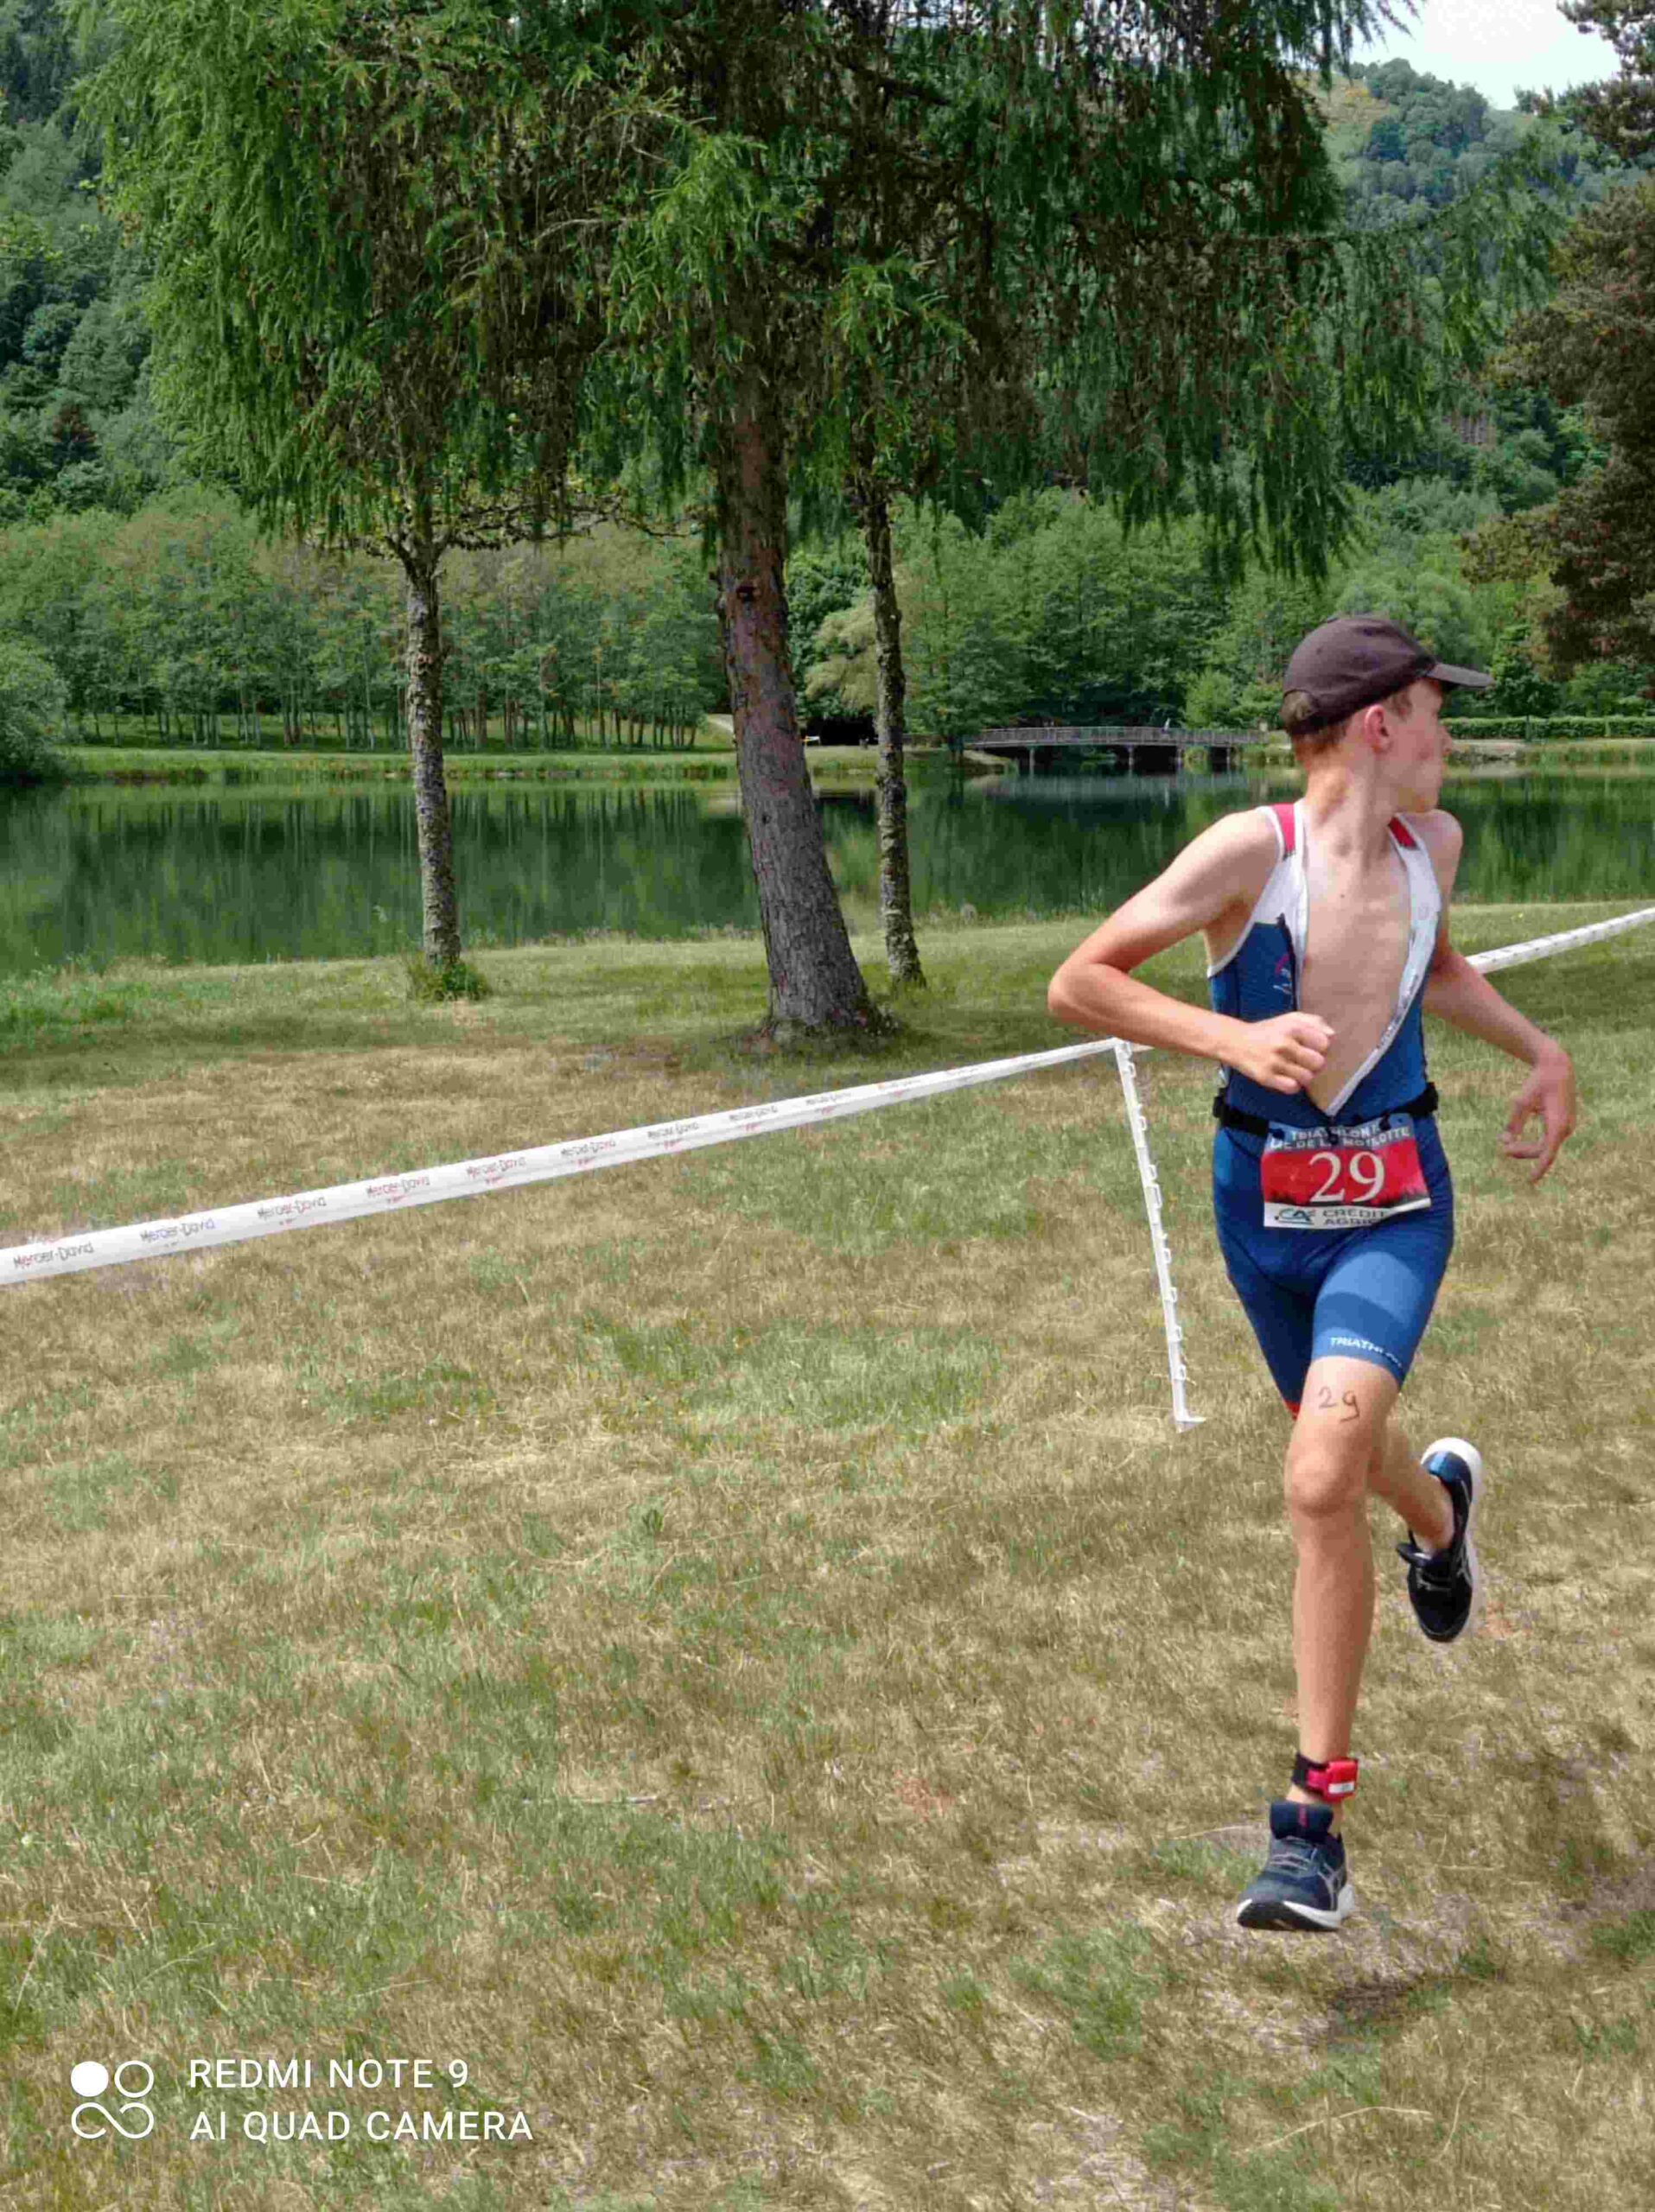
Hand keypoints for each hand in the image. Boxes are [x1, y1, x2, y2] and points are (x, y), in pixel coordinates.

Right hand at [1233, 1013, 1332, 1094]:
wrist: (1235, 1042)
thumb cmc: (1268, 1031)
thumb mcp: (1290, 1018)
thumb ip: (1314, 1022)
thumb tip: (1332, 1036)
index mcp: (1292, 1027)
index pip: (1324, 1044)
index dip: (1320, 1048)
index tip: (1311, 1047)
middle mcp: (1283, 1044)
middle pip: (1319, 1063)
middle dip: (1314, 1064)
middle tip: (1303, 1061)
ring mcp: (1274, 1062)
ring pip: (1307, 1077)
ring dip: (1303, 1075)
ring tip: (1294, 1070)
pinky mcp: (1266, 1078)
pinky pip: (1292, 1088)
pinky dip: (1293, 1085)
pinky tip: (1286, 1078)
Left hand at [1499, 1045, 1575, 1183]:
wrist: (1557, 1066)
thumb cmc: (1539, 1081)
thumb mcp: (1521, 1101)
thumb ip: (1514, 1122)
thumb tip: (1504, 1141)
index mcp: (1557, 1124)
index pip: (1547, 1153)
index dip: (1539, 1168)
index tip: (1530, 1181)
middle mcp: (1566, 1128)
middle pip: (1543, 1150)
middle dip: (1523, 1152)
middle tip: (1503, 1148)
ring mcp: (1567, 1126)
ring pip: (1546, 1145)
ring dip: (1528, 1148)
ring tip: (1507, 1146)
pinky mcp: (1563, 1123)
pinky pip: (1548, 1139)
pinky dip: (1534, 1142)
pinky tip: (1516, 1141)